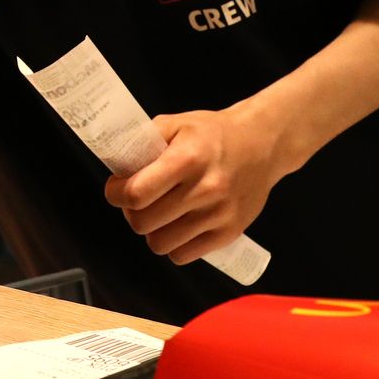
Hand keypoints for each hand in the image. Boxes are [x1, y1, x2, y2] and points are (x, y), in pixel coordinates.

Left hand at [102, 103, 287, 265]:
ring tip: (158, 214)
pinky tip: (177, 226)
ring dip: (151, 231)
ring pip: (160, 244)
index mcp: (187, 160)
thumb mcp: (175, 123)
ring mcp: (219, 215)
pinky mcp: (229, 233)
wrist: (263, 144)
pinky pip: (183, 256)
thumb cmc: (212, 133)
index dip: (116, 194)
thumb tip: (116, 163)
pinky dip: (173, 245)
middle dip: (131, 212)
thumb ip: (143, 140)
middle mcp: (204, 190)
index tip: (117, 188)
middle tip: (138, 200)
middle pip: (143, 222)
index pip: (136, 194)